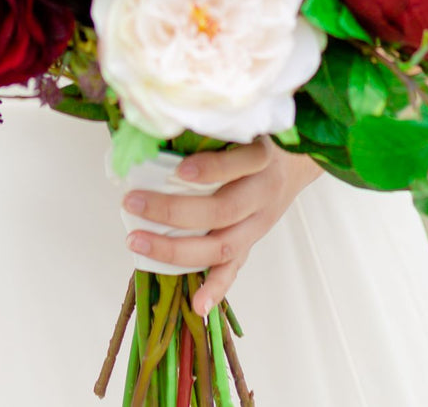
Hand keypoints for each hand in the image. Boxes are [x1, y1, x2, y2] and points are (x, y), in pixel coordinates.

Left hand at [122, 137, 321, 315]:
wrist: (294, 164)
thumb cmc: (256, 139)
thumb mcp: (242, 125)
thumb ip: (209, 127)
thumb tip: (154, 123)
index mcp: (261, 157)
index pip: (240, 163)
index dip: (211, 169)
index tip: (178, 170)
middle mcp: (262, 192)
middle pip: (222, 210)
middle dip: (173, 210)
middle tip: (133, 201)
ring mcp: (258, 223)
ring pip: (222, 245)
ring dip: (177, 249)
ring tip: (137, 241)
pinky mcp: (252, 243)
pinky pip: (234, 270)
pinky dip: (215, 289)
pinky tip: (196, 305)